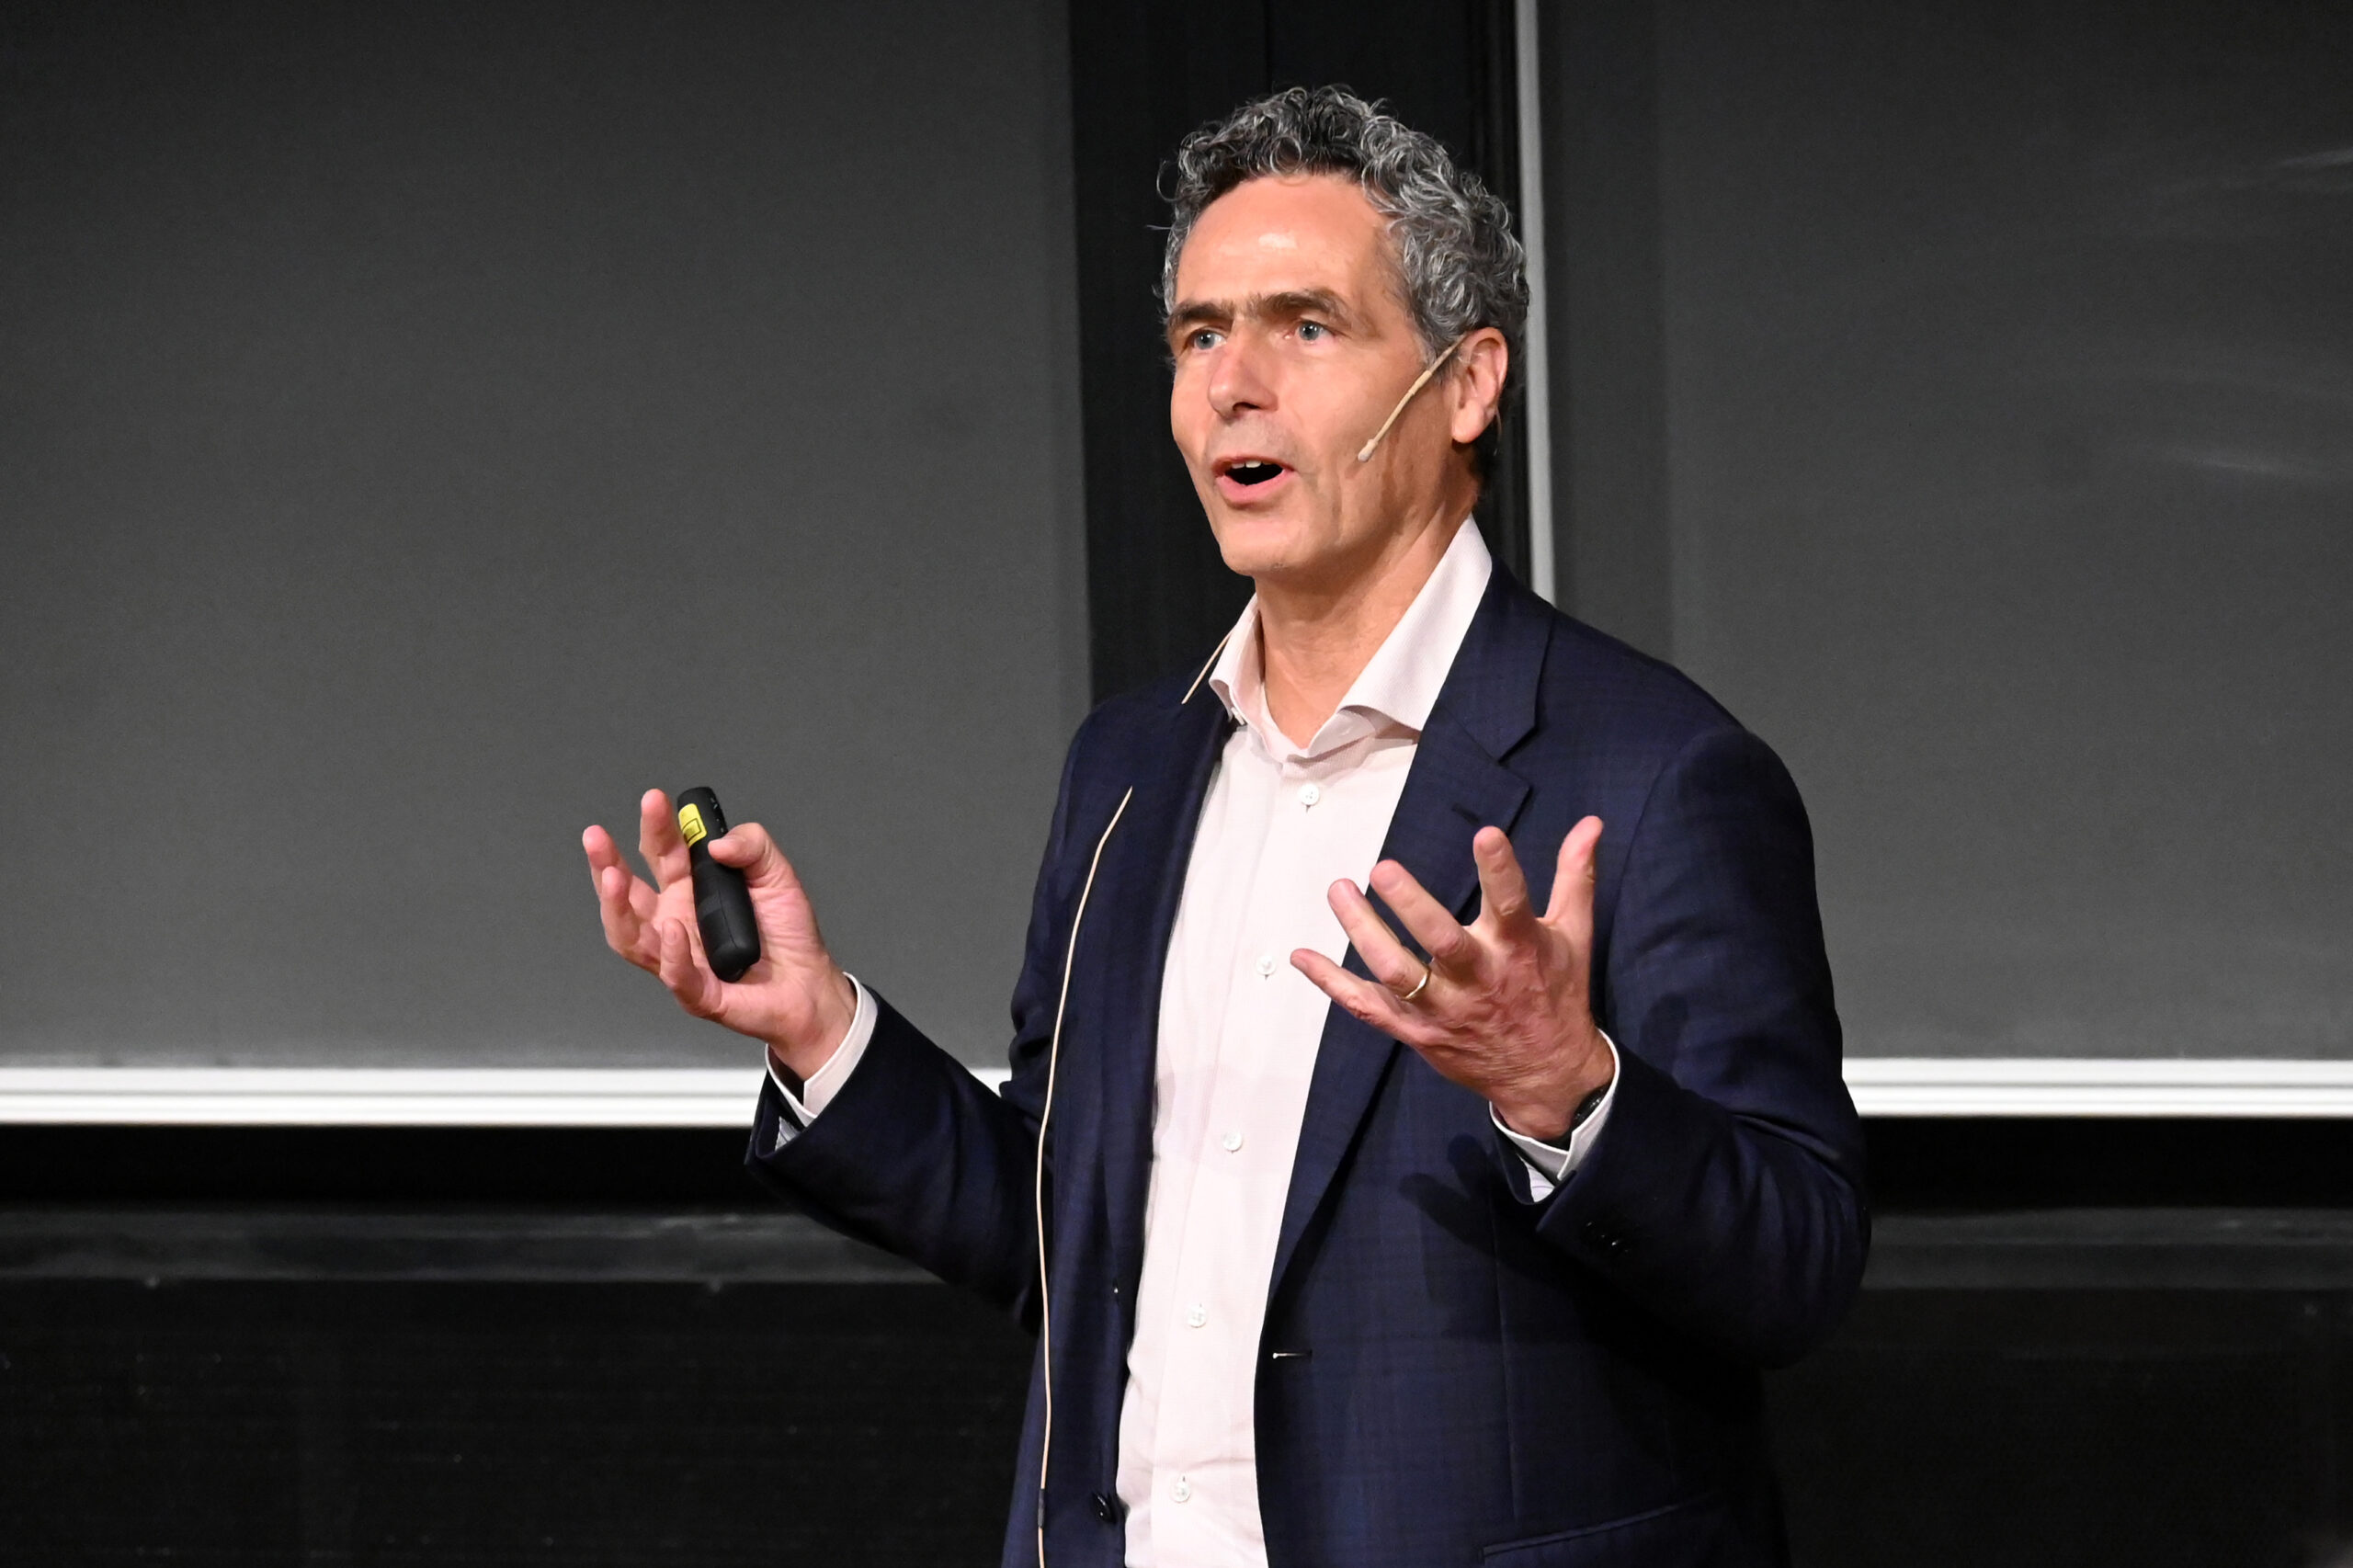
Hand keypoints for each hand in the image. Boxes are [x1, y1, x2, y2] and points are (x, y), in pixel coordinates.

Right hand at [582, 789, 855, 1078]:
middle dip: (607, 863)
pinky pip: (675, 974)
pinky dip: (671, 953)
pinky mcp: (698, 992)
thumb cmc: (788, 931)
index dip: (655, 827)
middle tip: (596, 837)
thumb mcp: (777, 873)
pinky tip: (670, 928)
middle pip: (629, 893)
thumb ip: (753, 845)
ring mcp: (680, 957)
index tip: (653, 800)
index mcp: (690, 889)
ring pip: (631, 937)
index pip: (661, 853)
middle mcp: (675, 921)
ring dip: (618, 907)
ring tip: (613, 878)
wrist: (810, 983)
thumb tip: (717, 842)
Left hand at [1292, 818, 1611, 1142]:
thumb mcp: (1573, 934)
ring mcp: (1444, 1010)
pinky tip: (1303, 955)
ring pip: (1397, 973)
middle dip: (1412, 907)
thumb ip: (1574, 875)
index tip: (1485, 834)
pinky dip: (1332, 984)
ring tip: (1339, 891)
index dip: (1500, 870)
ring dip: (1363, 933)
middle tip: (1382, 869)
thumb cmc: (1557, 994)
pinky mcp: (1418, 1032)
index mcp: (1519, 949)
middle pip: (1442, 943)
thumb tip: (1591, 823)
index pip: (1512, 904)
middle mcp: (1479, 980)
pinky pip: (1368, 1007)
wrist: (1547, 1075)